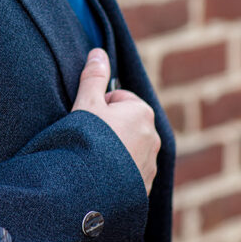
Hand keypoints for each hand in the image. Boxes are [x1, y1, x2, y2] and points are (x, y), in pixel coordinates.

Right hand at [71, 49, 160, 194]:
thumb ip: (94, 77)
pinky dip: (116, 174)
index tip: (88, 120)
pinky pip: (129, 174)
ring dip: (114, 152)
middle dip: (109, 129)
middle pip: (125, 124)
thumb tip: (99, 52)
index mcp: (143, 113)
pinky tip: (100, 178)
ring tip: (94, 160)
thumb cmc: (88, 141)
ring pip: (128, 149)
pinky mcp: (144, 189)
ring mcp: (151, 165)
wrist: (89, 189)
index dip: (99, 107)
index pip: (119, 99)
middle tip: (89, 140)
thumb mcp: (86, 103)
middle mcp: (154, 138)